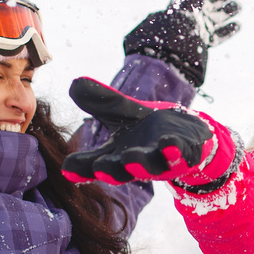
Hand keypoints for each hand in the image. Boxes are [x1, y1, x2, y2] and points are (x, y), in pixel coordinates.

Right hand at [61, 78, 230, 185]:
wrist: (185, 134)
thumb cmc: (147, 129)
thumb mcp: (123, 112)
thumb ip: (102, 101)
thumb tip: (75, 83)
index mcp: (116, 156)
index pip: (93, 165)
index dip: (80, 169)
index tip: (67, 169)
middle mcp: (136, 163)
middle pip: (120, 171)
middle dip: (111, 170)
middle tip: (101, 168)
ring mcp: (160, 162)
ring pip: (149, 167)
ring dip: (140, 164)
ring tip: (132, 159)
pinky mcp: (183, 156)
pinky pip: (179, 156)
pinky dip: (173, 151)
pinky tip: (169, 144)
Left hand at [122, 0, 241, 86]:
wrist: (179, 39)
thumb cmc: (184, 11)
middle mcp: (195, 12)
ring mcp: (202, 26)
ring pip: (220, 16)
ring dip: (231, 10)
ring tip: (236, 6)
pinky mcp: (206, 41)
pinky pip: (220, 36)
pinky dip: (229, 30)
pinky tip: (236, 24)